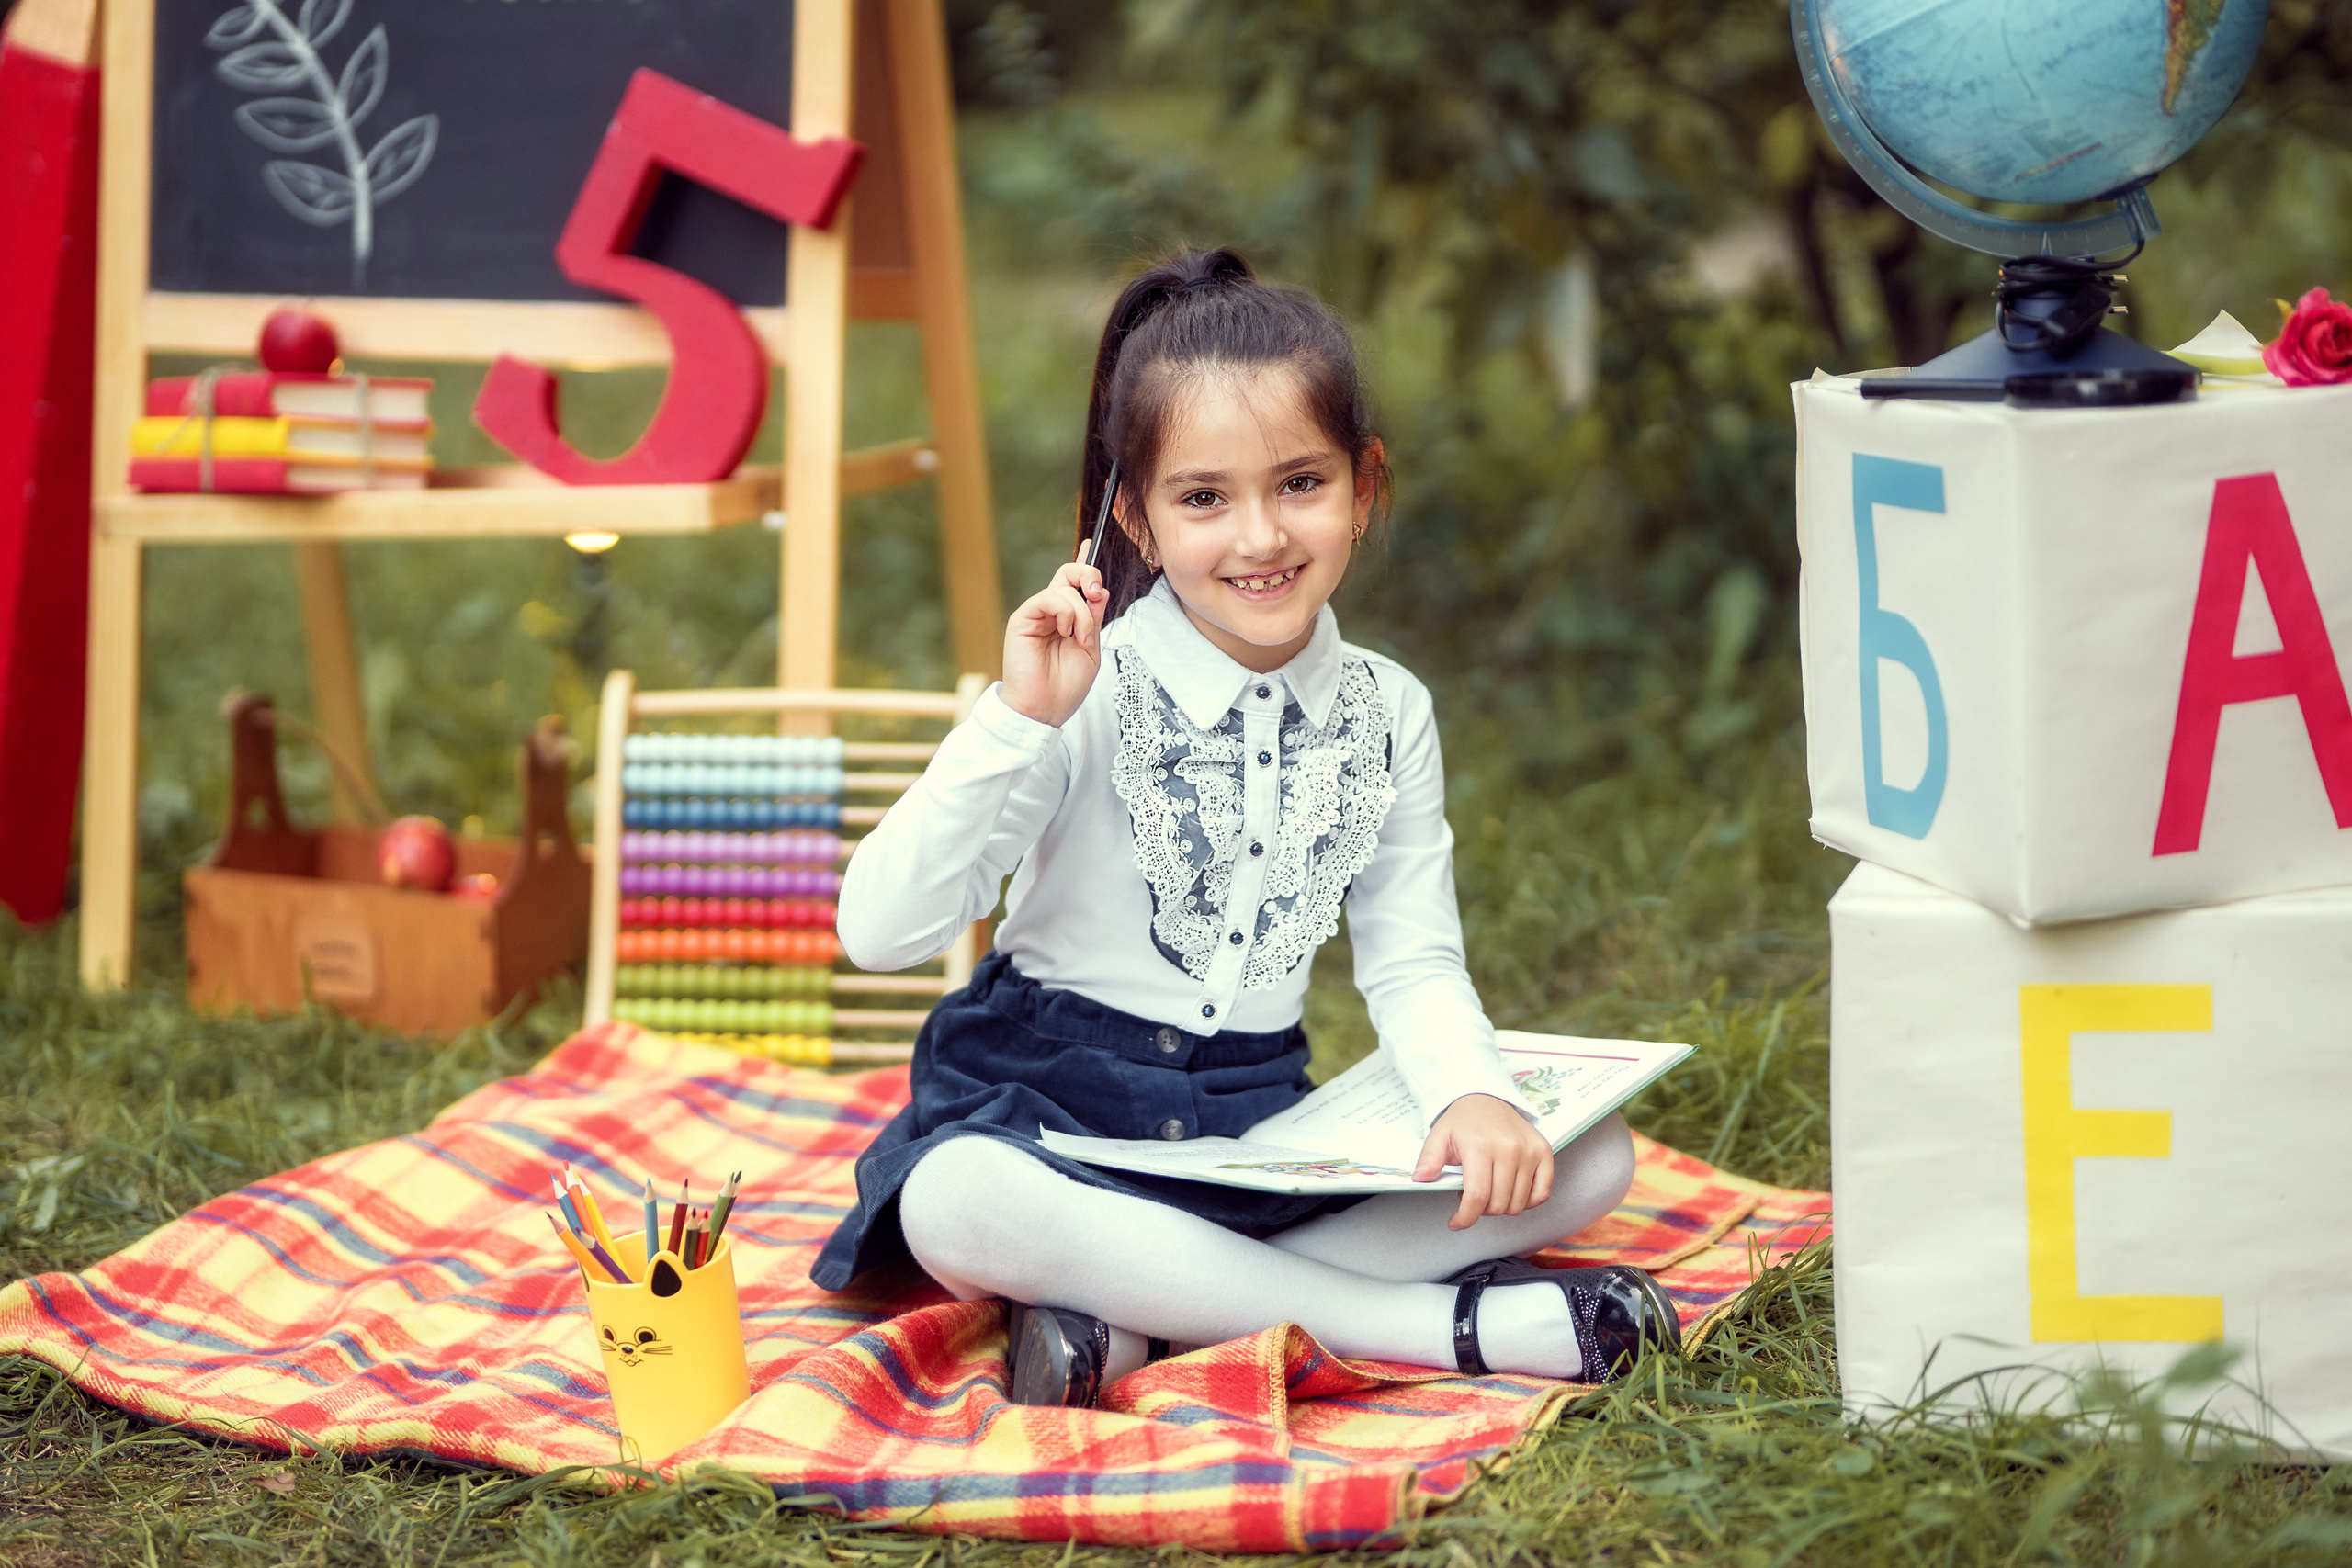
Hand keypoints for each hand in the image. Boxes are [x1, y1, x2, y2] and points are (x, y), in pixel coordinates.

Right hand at [1001, 557, 1109, 726]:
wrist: (1044, 709)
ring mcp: (1037, 614)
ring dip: (1083, 613)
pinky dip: (1065, 612)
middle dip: (1088, 575)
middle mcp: (1052, 613)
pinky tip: (1066, 632)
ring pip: (1064, 587)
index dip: (1083, 563)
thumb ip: (1094, 617)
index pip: (1075, 584)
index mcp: (1068, 619)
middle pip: (1068, 574)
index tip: (1089, 542)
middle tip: (1098, 594)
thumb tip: (1099, 589)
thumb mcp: (1091, 648)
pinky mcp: (1023, 618)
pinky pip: (1047, 597)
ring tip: (1081, 639)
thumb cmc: (1066, 686)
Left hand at [1414, 1094, 1554, 1230]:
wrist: (1487, 1099)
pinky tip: (1512, 1194)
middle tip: (1472, 1197)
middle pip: (1498, 1204)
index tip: (1456, 1223)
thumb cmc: (1463, 1121)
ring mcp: (1529, 1151)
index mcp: (1480, 1146)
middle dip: (1481, 1211)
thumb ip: (1429, 1159)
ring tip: (1489, 1190)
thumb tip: (1420, 1179)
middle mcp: (1509, 1149)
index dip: (1466, 1218)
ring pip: (1519, 1203)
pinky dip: (1527, 1202)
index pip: (1477, 1196)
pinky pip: (1541, 1193)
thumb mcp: (1439, 1136)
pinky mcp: (1544, 1152)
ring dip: (1501, 1207)